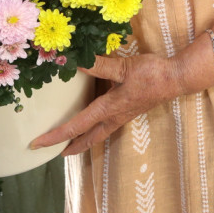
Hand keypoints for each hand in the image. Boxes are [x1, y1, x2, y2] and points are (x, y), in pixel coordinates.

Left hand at [30, 53, 183, 156]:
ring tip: (70, 142)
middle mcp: (114, 118)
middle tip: (54, 152)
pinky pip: (107, 126)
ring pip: (98, 135)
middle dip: (70, 148)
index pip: (76, 127)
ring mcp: (123, 116)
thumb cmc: (151, 74)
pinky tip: (94, 121)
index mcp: (108, 109)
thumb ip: (98, 64)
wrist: (177, 79)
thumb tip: (72, 60)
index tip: (36, 144)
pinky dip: (95, 130)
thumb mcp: (123, 67)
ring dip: (83, 141)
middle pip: (88, 140)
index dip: (55, 136)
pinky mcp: (130, 110)